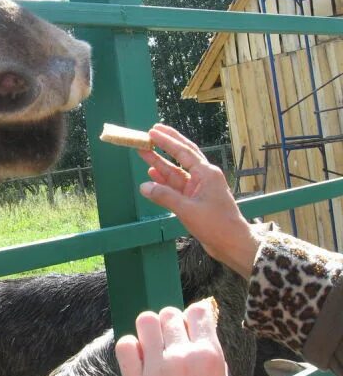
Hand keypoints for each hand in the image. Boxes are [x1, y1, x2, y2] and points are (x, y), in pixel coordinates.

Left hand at [116, 301, 238, 375]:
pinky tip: (138, 362)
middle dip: (169, 325)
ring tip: (152, 350)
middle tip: (169, 343)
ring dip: (149, 331)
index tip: (188, 326)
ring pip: (145, 320)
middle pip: (168, 314)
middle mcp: (183, 357)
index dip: (192, 317)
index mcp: (210, 357)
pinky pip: (124, 345)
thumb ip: (211, 358)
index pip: (197, 311)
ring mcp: (157, 368)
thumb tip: (200, 331)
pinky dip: (130, 349)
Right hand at [138, 124, 258, 277]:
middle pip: (181, 156)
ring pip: (175, 172)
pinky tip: (152, 175)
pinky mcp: (194, 200)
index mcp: (207, 174)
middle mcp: (203, 177)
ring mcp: (198, 189)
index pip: (183, 152)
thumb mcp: (188, 210)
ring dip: (160, 163)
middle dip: (165, 145)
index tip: (152, 131)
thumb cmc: (216, 225)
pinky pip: (175, 187)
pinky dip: (163, 181)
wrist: (232, 244)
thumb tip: (144, 186)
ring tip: (143, 152)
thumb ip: (165, 197)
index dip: (167, 141)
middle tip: (150, 132)